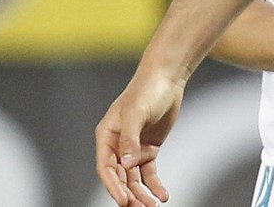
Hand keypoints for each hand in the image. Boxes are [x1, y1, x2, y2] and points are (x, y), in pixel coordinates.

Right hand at [94, 68, 184, 205]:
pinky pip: (149, 172)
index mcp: (106, 136)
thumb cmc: (147, 91)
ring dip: (142, 194)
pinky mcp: (149, 149)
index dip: (113, 186)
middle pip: (120, 177)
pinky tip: (163, 196)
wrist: (167, 78)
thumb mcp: (136, 114)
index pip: (106, 168)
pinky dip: (155, 185)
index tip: (124, 200)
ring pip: (134, 178)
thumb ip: (130, 140)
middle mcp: (116, 145)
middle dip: (129, 194)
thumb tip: (126, 165)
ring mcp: (133, 148)